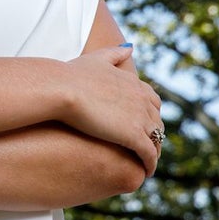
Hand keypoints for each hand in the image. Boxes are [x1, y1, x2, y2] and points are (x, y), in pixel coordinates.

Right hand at [60, 46, 163, 174]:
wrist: (61, 89)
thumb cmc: (70, 75)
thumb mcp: (96, 58)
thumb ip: (115, 53)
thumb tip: (131, 47)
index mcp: (133, 82)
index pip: (152, 100)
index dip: (147, 112)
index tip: (140, 123)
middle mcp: (142, 99)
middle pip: (157, 120)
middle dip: (153, 132)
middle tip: (145, 145)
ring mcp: (140, 118)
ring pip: (157, 139)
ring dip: (154, 150)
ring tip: (146, 161)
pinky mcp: (134, 137)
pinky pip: (150, 155)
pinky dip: (151, 164)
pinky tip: (146, 172)